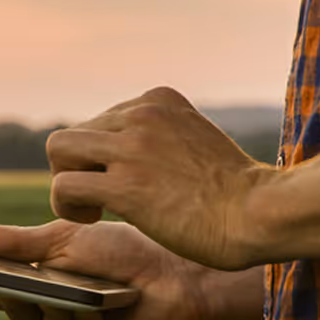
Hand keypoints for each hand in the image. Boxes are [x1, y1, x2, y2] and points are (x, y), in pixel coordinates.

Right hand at [0, 217, 264, 319]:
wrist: (179, 272)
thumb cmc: (124, 252)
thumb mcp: (61, 241)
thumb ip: (12, 243)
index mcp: (39, 292)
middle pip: (15, 317)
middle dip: (14, 297)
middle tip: (1, 281)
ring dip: (54, 312)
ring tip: (64, 291)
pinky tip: (97, 309)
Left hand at [46, 86, 273, 270]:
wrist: (259, 214)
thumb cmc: (237, 193)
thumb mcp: (196, 142)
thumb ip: (163, 139)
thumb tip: (131, 160)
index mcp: (159, 101)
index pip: (102, 119)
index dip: (103, 155)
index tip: (123, 181)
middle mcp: (142, 114)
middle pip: (75, 133)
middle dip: (78, 168)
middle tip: (99, 199)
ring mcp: (132, 147)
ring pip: (59, 150)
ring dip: (66, 182)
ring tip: (91, 209)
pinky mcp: (125, 185)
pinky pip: (64, 186)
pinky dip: (66, 206)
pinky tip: (93, 219)